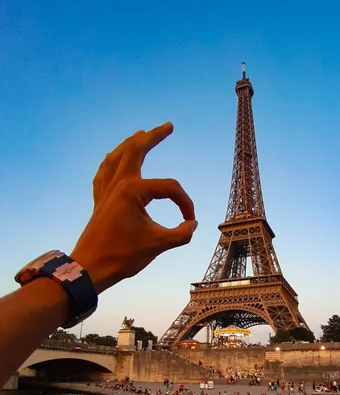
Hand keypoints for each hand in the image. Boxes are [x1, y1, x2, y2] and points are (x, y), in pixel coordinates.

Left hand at [71, 123, 196, 292]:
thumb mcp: (158, 245)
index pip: (170, 188)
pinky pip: (103, 173)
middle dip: (153, 136)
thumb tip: (193, 225)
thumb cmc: (122, 256)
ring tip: (140, 134)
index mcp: (133, 190)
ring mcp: (106, 191)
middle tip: (168, 126)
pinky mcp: (99, 201)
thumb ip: (181, 234)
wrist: (91, 268)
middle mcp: (118, 184)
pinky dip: (110, 162)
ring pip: (116, 157)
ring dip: (129, 144)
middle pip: (135, 149)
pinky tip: (112, 159)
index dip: (185, 204)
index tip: (189, 222)